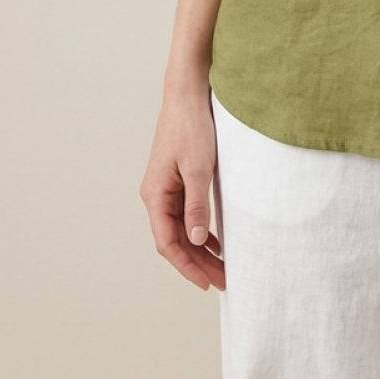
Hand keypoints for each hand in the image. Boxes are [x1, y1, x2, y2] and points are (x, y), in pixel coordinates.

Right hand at [138, 82, 225, 290]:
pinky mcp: (178, 180)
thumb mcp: (199, 169)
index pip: (168, 243)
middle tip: (223, 281)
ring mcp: (166, 188)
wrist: (189, 95)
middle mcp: (156, 195)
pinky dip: (201, 231)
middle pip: (175, 240)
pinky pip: (186, 214)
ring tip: (223, 268)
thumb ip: (197, 206)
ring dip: (201, 249)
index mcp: (155, 195)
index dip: (187, 266)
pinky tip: (217, 242)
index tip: (207, 283)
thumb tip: (198, 240)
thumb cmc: (192, 127)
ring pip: (182, 229)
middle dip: (198, 263)